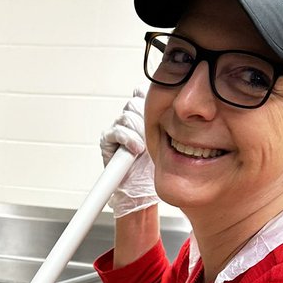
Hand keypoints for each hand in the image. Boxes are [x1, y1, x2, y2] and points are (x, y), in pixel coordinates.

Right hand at [99, 87, 158, 216]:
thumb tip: (174, 96)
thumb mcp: (170, 137)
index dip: (149, 100)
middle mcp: (129, 120)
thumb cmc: (158, 165)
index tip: (160, 112)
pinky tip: (137, 149)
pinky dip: (128, 139)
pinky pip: (116, 132)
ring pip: (126, 116)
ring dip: (138, 130)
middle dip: (146, 117)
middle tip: (154, 133)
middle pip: (134, 102)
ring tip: (145, 145)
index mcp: (142, 114)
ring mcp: (117, 129)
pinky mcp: (107, 141)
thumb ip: (169, 116)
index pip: (141, 93)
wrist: (144, 189)